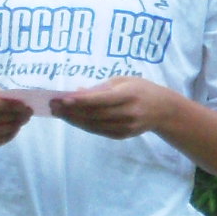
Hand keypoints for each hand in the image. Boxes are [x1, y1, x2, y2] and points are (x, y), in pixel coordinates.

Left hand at [49, 77, 182, 139]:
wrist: (163, 110)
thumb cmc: (140, 89)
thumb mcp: (123, 81)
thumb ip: (100, 87)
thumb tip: (75, 93)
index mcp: (129, 95)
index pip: (101, 99)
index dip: (81, 101)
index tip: (63, 99)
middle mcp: (128, 113)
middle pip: (94, 114)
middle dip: (71, 111)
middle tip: (53, 105)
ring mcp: (126, 126)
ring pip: (94, 125)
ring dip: (73, 120)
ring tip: (58, 113)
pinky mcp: (123, 135)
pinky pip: (99, 131)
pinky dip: (84, 126)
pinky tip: (72, 120)